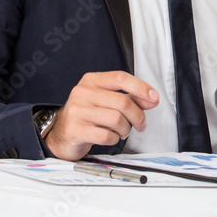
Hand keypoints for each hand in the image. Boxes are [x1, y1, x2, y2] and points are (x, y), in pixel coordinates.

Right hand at [43, 71, 159, 160]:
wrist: (62, 135)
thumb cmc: (87, 117)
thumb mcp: (107, 102)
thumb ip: (130, 98)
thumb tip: (152, 99)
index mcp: (91, 81)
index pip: (120, 78)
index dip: (141, 87)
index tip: (154, 97)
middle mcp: (82, 92)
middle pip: (122, 102)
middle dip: (137, 116)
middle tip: (140, 124)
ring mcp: (77, 111)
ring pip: (116, 119)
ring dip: (126, 129)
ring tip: (123, 132)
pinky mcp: (75, 129)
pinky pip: (106, 135)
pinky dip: (114, 139)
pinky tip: (111, 138)